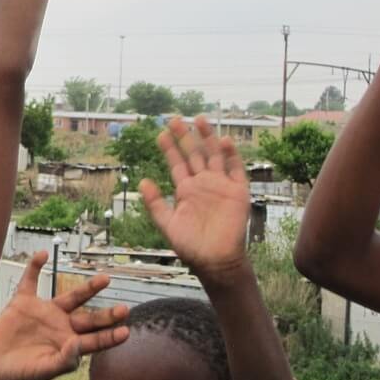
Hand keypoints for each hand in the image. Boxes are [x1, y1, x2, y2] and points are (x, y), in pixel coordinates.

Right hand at [0, 252, 127, 379]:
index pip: (94, 341)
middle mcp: (60, 327)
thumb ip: (62, 360)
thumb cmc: (16, 374)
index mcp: (67, 346)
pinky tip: (42, 255)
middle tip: (124, 309)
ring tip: (105, 279)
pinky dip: (35, 267)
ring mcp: (43, 313)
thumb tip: (79, 344)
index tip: (125, 331)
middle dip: (106, 315)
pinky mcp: (23, 302)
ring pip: (70, 297)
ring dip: (87, 289)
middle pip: (89, 318)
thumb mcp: (42, 371)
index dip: (109, 336)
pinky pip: (30, 281)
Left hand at [141, 116, 249, 286]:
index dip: (169, 149)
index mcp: (186, 190)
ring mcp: (220, 186)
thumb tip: (143, 181)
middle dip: (185, 137)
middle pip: (194, 154)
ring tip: (199, 120)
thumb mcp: (167, 223)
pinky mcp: (237, 193)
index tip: (160, 133)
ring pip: (214, 156)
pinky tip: (224, 141)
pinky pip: (236, 171)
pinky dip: (231, 156)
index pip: (176, 164)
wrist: (214, 260)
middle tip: (174, 118)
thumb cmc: (190, 245)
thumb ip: (155, 203)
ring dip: (207, 139)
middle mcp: (203, 184)